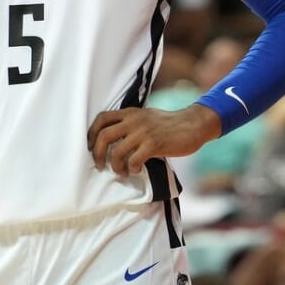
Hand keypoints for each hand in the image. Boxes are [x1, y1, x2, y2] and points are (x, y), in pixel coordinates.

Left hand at [87, 104, 221, 175]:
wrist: (192, 125)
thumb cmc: (169, 124)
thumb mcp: (146, 117)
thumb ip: (130, 124)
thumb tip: (113, 140)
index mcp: (130, 112)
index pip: (101, 118)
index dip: (91, 133)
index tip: (91, 147)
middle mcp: (134, 120)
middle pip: (103, 136)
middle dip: (97, 154)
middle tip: (100, 165)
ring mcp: (144, 132)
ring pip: (116, 151)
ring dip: (116, 166)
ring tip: (122, 172)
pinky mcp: (154, 144)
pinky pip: (134, 160)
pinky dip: (132, 168)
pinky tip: (137, 169)